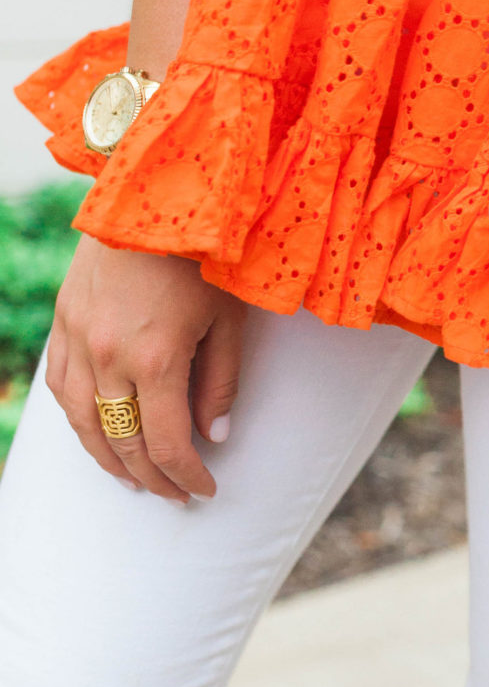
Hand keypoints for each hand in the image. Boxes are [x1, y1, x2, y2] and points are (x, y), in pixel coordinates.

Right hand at [47, 237, 244, 500]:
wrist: (154, 193)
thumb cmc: (204, 255)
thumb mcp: (229, 320)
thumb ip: (220, 383)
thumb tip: (214, 437)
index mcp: (156, 359)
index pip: (166, 443)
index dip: (186, 475)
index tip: (205, 490)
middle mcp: (108, 356)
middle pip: (122, 440)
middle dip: (151, 476)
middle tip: (174, 494)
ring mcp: (78, 338)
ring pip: (82, 421)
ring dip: (108, 457)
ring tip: (133, 478)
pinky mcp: (64, 320)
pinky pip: (61, 386)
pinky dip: (79, 418)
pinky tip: (97, 430)